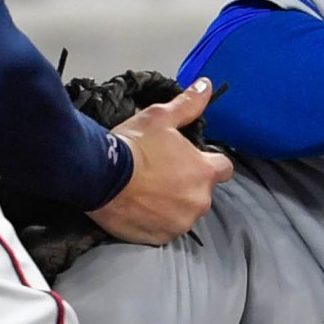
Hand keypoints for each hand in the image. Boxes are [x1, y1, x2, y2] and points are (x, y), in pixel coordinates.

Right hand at [87, 78, 231, 245]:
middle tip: (161, 173)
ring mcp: (180, 222)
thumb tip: (206, 86)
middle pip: (202, 191)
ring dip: (173, 203)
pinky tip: (139, 207)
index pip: (224, 167)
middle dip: (188, 184)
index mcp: (204, 171)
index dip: (209, 162)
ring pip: (184, 212)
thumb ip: (188, 105)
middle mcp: (198, 201)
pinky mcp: (160, 237)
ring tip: (148, 191)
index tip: (192, 159)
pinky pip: (165, 229)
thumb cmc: (133, 145)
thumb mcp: (160, 117)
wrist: (99, 175)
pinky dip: (156, 220)